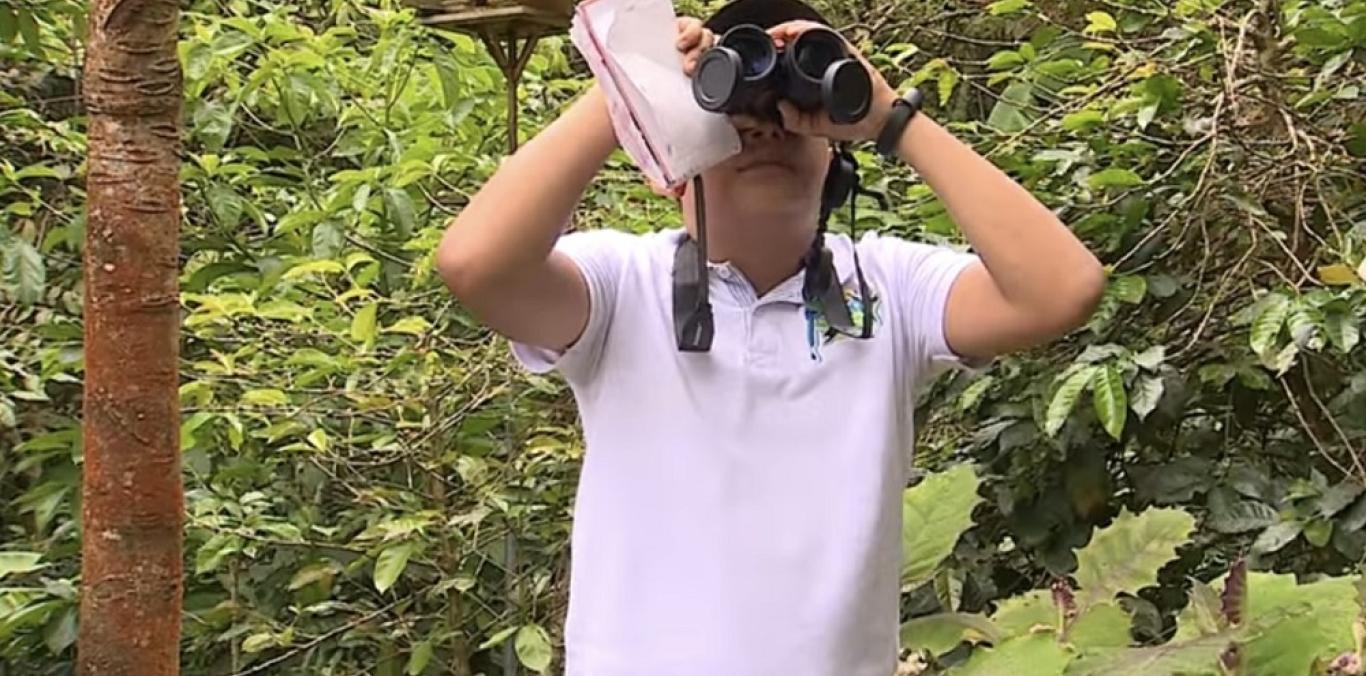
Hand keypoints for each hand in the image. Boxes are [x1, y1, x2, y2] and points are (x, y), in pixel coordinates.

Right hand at [647, 16, 715, 198]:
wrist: (609, 109)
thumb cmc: (634, 128)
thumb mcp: (656, 150)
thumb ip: (664, 175)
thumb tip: (672, 194)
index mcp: (699, 93)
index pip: (726, 77)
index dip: (728, 78)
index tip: (718, 89)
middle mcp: (693, 69)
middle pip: (719, 53)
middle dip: (712, 59)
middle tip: (693, 73)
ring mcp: (682, 51)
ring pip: (708, 37)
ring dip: (702, 44)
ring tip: (686, 59)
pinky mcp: (667, 35)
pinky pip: (689, 23)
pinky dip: (690, 29)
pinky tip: (679, 44)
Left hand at [766, 20, 898, 143]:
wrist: (879, 122)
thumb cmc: (852, 122)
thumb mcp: (816, 126)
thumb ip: (796, 121)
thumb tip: (779, 106)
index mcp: (816, 77)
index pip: (793, 58)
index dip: (777, 52)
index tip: (765, 54)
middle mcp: (825, 62)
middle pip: (799, 41)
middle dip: (779, 38)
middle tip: (767, 41)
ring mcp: (836, 55)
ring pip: (810, 33)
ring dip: (789, 30)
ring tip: (775, 34)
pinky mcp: (847, 51)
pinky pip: (826, 35)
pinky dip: (808, 29)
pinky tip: (793, 32)